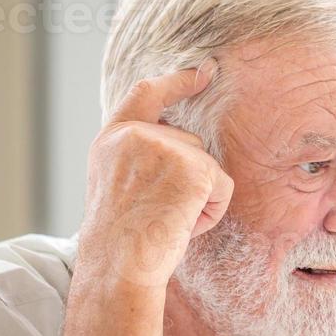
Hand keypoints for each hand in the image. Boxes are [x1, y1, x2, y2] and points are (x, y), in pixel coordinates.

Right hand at [78, 61, 233, 288]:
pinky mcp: (193, 168)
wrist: (117, 265)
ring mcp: (165, 147)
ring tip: (167, 221)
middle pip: (191, 143)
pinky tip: (184, 225)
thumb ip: (141, 157)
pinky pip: (223, 187)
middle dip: (189, 180)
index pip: (146, 93)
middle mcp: (136, 134)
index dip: (177, 81)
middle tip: (157, 214)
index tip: (204, 70)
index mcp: (112, 138)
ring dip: (199, 198)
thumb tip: (186, 152)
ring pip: (208, 167)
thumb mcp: (117, 184)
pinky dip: (212, 212)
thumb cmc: (119, 240)